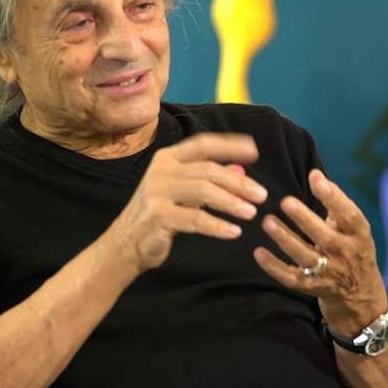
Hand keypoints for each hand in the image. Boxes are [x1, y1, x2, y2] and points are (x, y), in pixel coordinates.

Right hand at [110, 133, 266, 272]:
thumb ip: (209, 180)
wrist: (126, 243)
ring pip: (203, 191)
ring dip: (231, 202)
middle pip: (208, 170)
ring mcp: (157, 191)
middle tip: (262, 195)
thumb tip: (242, 170)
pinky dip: (217, 226)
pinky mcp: (157, 216)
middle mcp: (161, 170)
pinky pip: (195, 219)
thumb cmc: (159, 215)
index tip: (255, 151)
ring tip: (251, 213)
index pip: (203, 144)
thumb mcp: (184, 193)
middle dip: (238, 183)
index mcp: (168, 159)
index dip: (230, 145)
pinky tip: (234, 232)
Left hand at [254, 169, 387, 336]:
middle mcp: (346, 255)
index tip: (316, 178)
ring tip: (267, 222)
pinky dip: (274, 267)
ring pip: (305, 257)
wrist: (361, 297)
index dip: (334, 197)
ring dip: (285, 239)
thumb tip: (314, 174)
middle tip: (286, 201)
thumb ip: (336, 206)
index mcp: (359, 236)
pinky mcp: (313, 289)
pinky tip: (258, 252)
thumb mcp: (354, 230)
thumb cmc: (352, 251)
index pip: (349, 215)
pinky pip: (291, 278)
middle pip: (325, 237)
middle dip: (305, 219)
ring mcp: (330, 274)